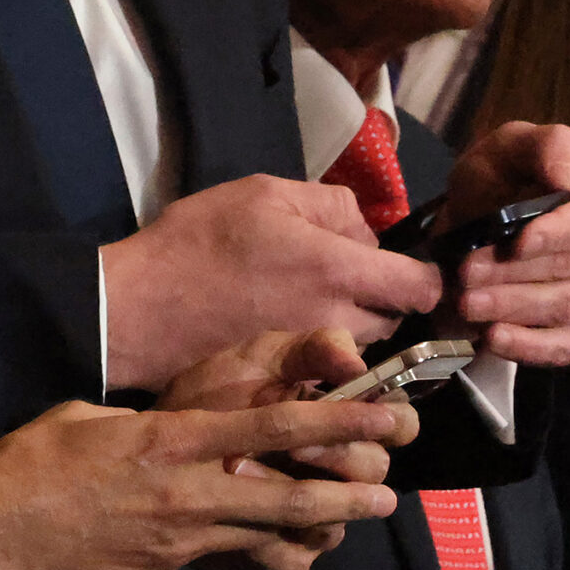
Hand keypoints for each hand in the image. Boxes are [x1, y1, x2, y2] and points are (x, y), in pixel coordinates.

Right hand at [0, 391, 405, 569]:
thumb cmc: (28, 462)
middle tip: (388, 494)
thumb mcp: (88, 420)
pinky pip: (202, 562)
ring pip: (258, 537)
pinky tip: (206, 545)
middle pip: (286, 496)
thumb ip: (143, 430)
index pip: (267, 429)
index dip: (333, 423)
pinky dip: (217, 550)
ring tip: (339, 529)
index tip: (382, 418)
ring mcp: (174, 544)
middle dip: (345, 496)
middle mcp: (182, 494)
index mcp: (165, 442)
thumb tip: (170, 438)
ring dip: (306, 532)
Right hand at [102, 176, 443, 391]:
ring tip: (309, 300)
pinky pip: (329, 362)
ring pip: (362, 342)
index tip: (407, 265)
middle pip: (394, 318)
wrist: (141, 306)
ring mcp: (316, 355)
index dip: (428, 275)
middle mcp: (339, 320)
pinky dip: (322, 348)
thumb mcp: (263, 193)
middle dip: (380, 298)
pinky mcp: (291, 376)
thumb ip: (330, 204)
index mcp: (339, 270)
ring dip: (352, 324)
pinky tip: (287, 326)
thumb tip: (365, 232)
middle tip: (343, 275)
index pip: (424, 287)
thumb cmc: (199, 241)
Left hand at [153, 329, 417, 569]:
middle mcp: (340, 472)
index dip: (387, 421)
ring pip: (337, 521)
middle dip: (333, 457)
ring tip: (236, 471)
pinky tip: (231, 518)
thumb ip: (309, 350)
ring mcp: (317, 516)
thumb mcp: (252, 360)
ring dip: (289, 498)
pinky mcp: (284, 553)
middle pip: (374, 472)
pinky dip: (263, 540)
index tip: (353, 410)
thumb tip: (356, 362)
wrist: (148, 452)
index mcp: (342, 420)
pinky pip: (294, 559)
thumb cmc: (209, 398)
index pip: (400, 423)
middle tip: (291, 444)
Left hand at [442, 122, 569, 364]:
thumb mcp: (511, 146)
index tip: (516, 243)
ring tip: (467, 303)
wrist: (479, 220)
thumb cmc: (501, 177)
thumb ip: (547, 147)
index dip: (558, 234)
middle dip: (516, 273)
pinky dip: (529, 347)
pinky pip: (569, 346)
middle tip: (465, 273)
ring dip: (515, 308)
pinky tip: (492, 337)